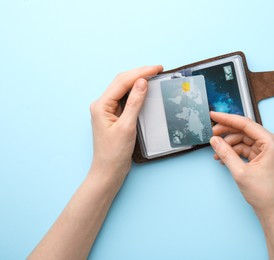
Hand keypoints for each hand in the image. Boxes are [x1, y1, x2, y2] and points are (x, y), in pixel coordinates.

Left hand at [89, 66, 162, 180]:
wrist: (108, 171)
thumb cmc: (114, 153)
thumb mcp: (127, 127)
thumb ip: (134, 103)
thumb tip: (142, 82)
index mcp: (101, 105)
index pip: (123, 82)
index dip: (141, 72)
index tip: (157, 68)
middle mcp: (102, 104)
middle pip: (121, 81)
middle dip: (140, 72)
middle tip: (158, 69)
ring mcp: (108, 109)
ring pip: (123, 88)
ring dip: (138, 80)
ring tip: (154, 75)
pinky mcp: (114, 115)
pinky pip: (125, 98)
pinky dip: (136, 91)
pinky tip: (145, 89)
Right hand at [209, 111, 273, 214]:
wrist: (272, 211)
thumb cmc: (264, 193)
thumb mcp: (240, 172)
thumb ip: (226, 153)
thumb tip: (214, 140)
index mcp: (272, 143)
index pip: (246, 124)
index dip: (228, 119)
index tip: (214, 115)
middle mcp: (272, 143)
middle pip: (245, 130)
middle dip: (227, 133)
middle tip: (212, 135)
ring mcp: (268, 150)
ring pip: (244, 139)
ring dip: (229, 144)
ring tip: (216, 152)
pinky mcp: (263, 157)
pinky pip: (245, 149)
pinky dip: (234, 152)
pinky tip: (223, 157)